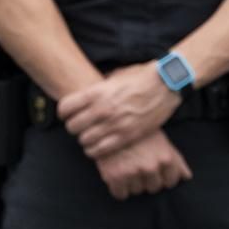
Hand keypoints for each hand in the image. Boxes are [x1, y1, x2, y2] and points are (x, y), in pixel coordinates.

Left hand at [59, 63, 181, 159]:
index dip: (63, 113)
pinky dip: (95, 151)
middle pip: (72, 126)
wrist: (165, 84)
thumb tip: (84, 95)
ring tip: (88, 137)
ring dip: (84, 140)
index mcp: (95, 92)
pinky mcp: (127, 136)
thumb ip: (97, 89)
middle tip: (78, 127)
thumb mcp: (112, 77)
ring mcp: (115, 124)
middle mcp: (102, 109)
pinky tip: (96, 147)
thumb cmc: (138, 77)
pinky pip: (101, 150)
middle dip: (73, 127)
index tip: (66, 114)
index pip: (64, 108)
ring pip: (84, 140)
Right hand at [94, 130, 191, 199]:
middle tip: (135, 165)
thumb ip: (175, 159)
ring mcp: (133, 172)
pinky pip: (120, 194)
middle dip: (146, 179)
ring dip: (131, 183)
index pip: (170, 182)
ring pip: (137, 191)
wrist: (105, 121)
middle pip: (153, 188)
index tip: (152, 168)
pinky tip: (115, 174)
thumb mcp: (159, 139)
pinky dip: (117, 188)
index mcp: (165, 158)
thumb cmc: (136, 130)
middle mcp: (151, 167)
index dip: (161, 176)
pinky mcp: (114, 176)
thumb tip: (186, 177)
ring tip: (124, 166)